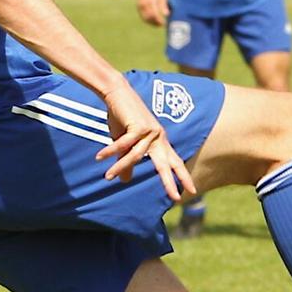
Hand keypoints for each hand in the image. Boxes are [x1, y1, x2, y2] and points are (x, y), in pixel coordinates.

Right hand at [94, 84, 195, 201]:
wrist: (118, 94)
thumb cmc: (122, 119)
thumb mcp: (125, 143)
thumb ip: (128, 161)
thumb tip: (126, 181)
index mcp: (160, 142)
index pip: (174, 163)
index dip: (182, 177)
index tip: (191, 190)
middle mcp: (159, 138)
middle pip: (166, 164)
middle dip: (169, 181)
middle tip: (176, 197)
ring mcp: (151, 132)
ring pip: (135, 156)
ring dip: (119, 166)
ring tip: (107, 177)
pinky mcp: (139, 126)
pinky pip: (123, 144)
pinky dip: (111, 151)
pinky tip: (100, 157)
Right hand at [136, 0, 168, 26]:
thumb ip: (163, 6)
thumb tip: (167, 14)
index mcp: (150, 2)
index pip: (155, 15)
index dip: (159, 21)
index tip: (164, 23)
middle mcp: (143, 5)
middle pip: (149, 18)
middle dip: (155, 23)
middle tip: (161, 25)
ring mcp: (139, 6)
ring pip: (145, 18)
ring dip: (151, 23)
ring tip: (157, 24)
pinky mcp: (138, 7)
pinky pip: (142, 16)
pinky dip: (147, 20)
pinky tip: (152, 21)